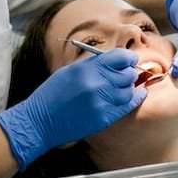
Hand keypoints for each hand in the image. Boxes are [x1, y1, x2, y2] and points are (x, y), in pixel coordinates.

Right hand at [0, 48, 145, 169]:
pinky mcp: (103, 118)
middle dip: (129, 73)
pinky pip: (126, 107)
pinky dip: (134, 100)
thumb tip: (116, 61)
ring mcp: (101, 102)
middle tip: (128, 74)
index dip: (128, 58)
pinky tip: (137, 96)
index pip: (120, 57)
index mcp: (87, 68)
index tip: (130, 60)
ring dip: (129, 88)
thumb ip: (94, 65)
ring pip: (129, 91)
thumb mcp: (70, 71)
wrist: (40, 121)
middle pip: (128, 74)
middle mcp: (96, 84)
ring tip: (123, 87)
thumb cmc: (52, 94)